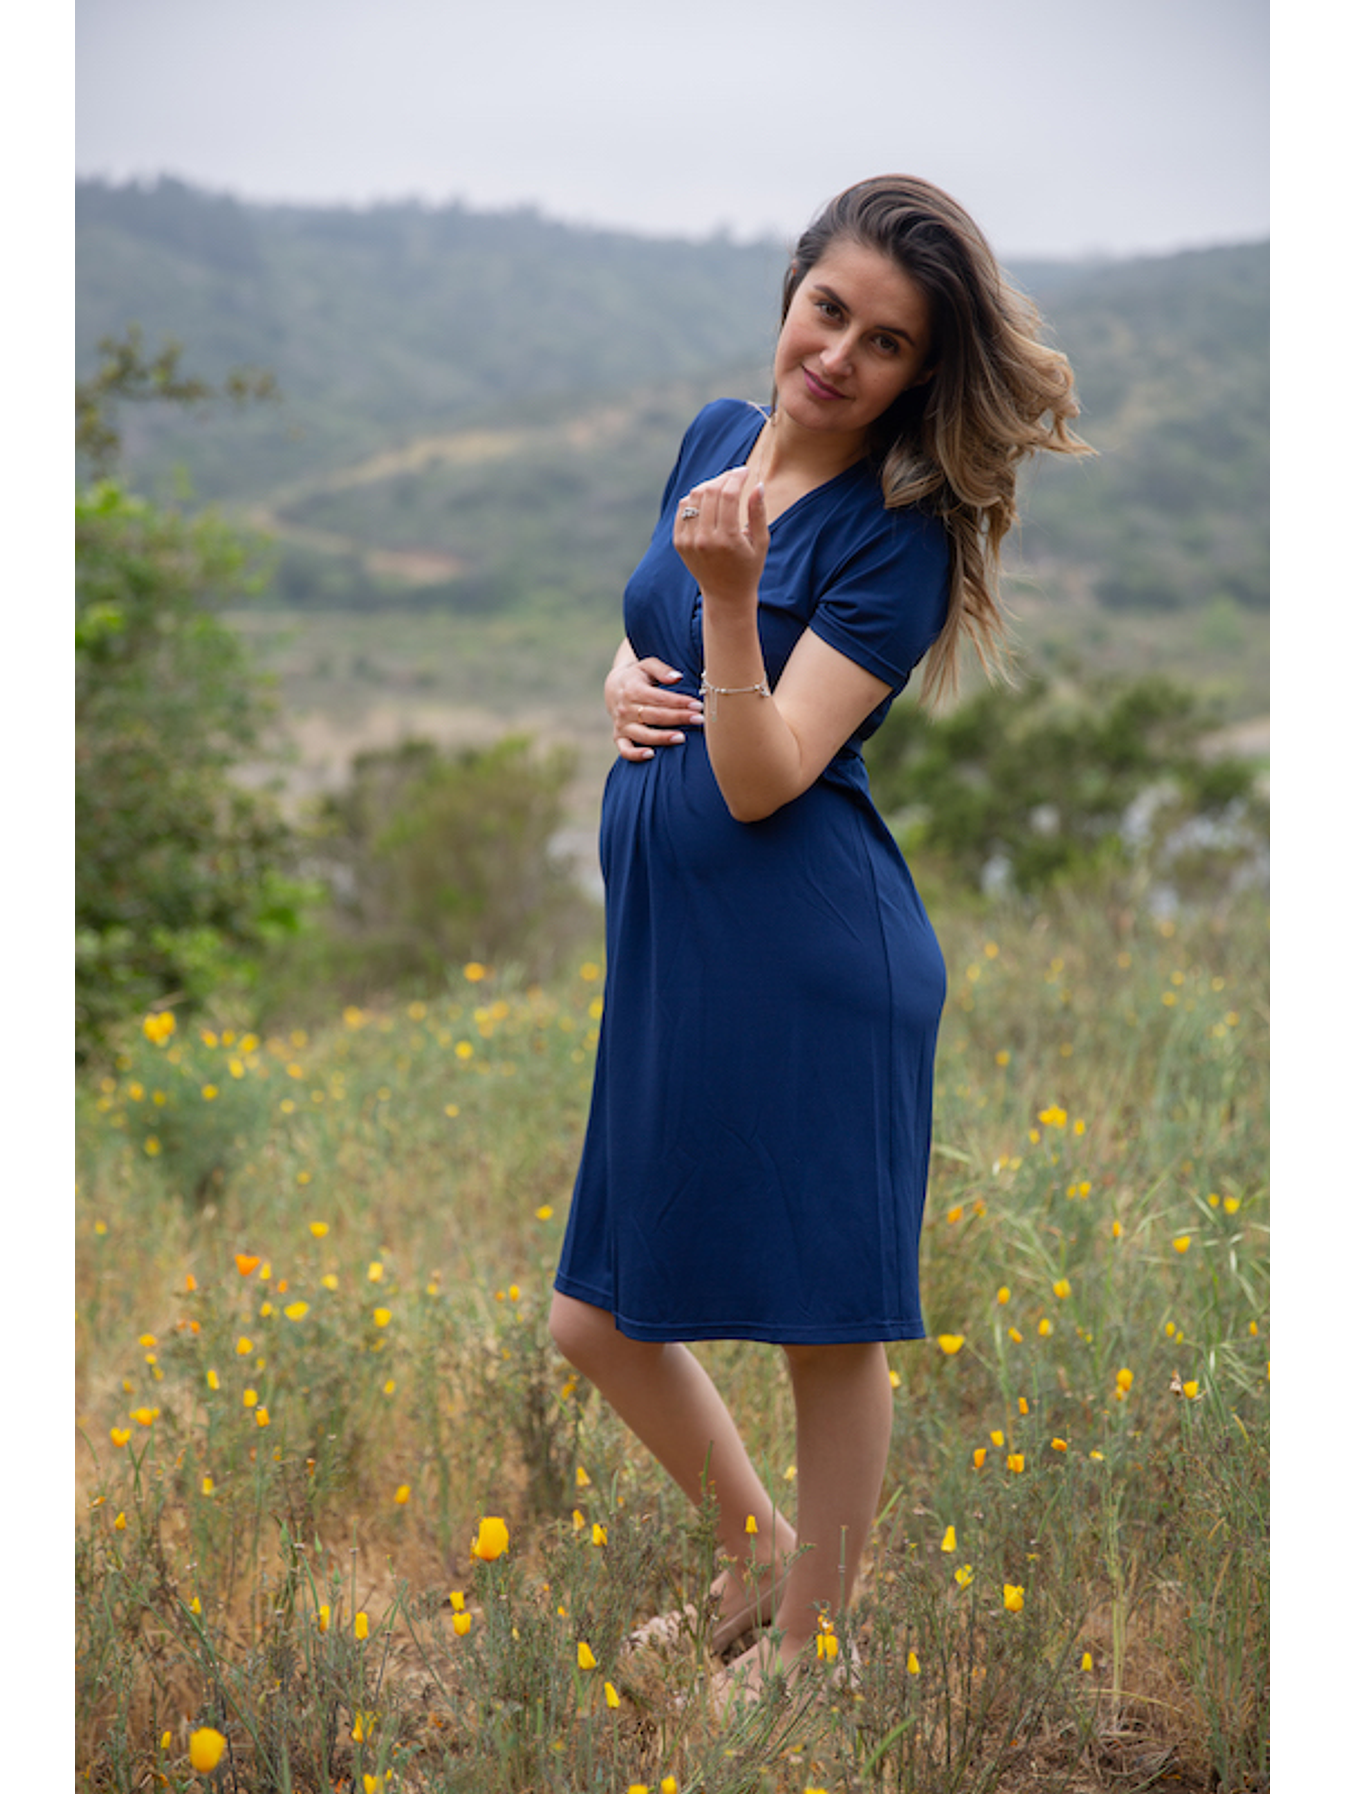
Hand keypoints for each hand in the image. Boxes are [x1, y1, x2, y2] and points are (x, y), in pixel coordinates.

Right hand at [606, 651, 702, 761]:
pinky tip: (651, 755)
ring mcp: (622, 725)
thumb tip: (678, 677)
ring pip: (643, 734)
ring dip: (662, 738)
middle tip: (699, 720)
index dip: (680, 702)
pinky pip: (625, 749)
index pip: (661, 698)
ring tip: (682, 738)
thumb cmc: (637, 677)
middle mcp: (626, 709)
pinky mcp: (619, 736)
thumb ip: (662, 670)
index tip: (698, 705)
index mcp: (634, 690)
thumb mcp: (647, 665)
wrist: (614, 687)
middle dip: (679, 718)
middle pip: (655, 716)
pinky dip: (635, 755)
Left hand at [672, 466, 767, 608]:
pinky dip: (694, 499)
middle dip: (724, 478)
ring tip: (722, 487)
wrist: (725, 596)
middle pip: (710, 492)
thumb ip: (758, 512)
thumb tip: (757, 485)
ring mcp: (688, 541)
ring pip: (694, 497)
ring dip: (709, 486)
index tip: (745, 471)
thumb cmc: (748, 569)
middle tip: (734, 477)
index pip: (728, 495)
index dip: (737, 477)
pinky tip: (707, 500)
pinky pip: (683, 509)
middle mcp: (704, 539)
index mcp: (727, 539)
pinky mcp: (679, 542)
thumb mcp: (760, 543)